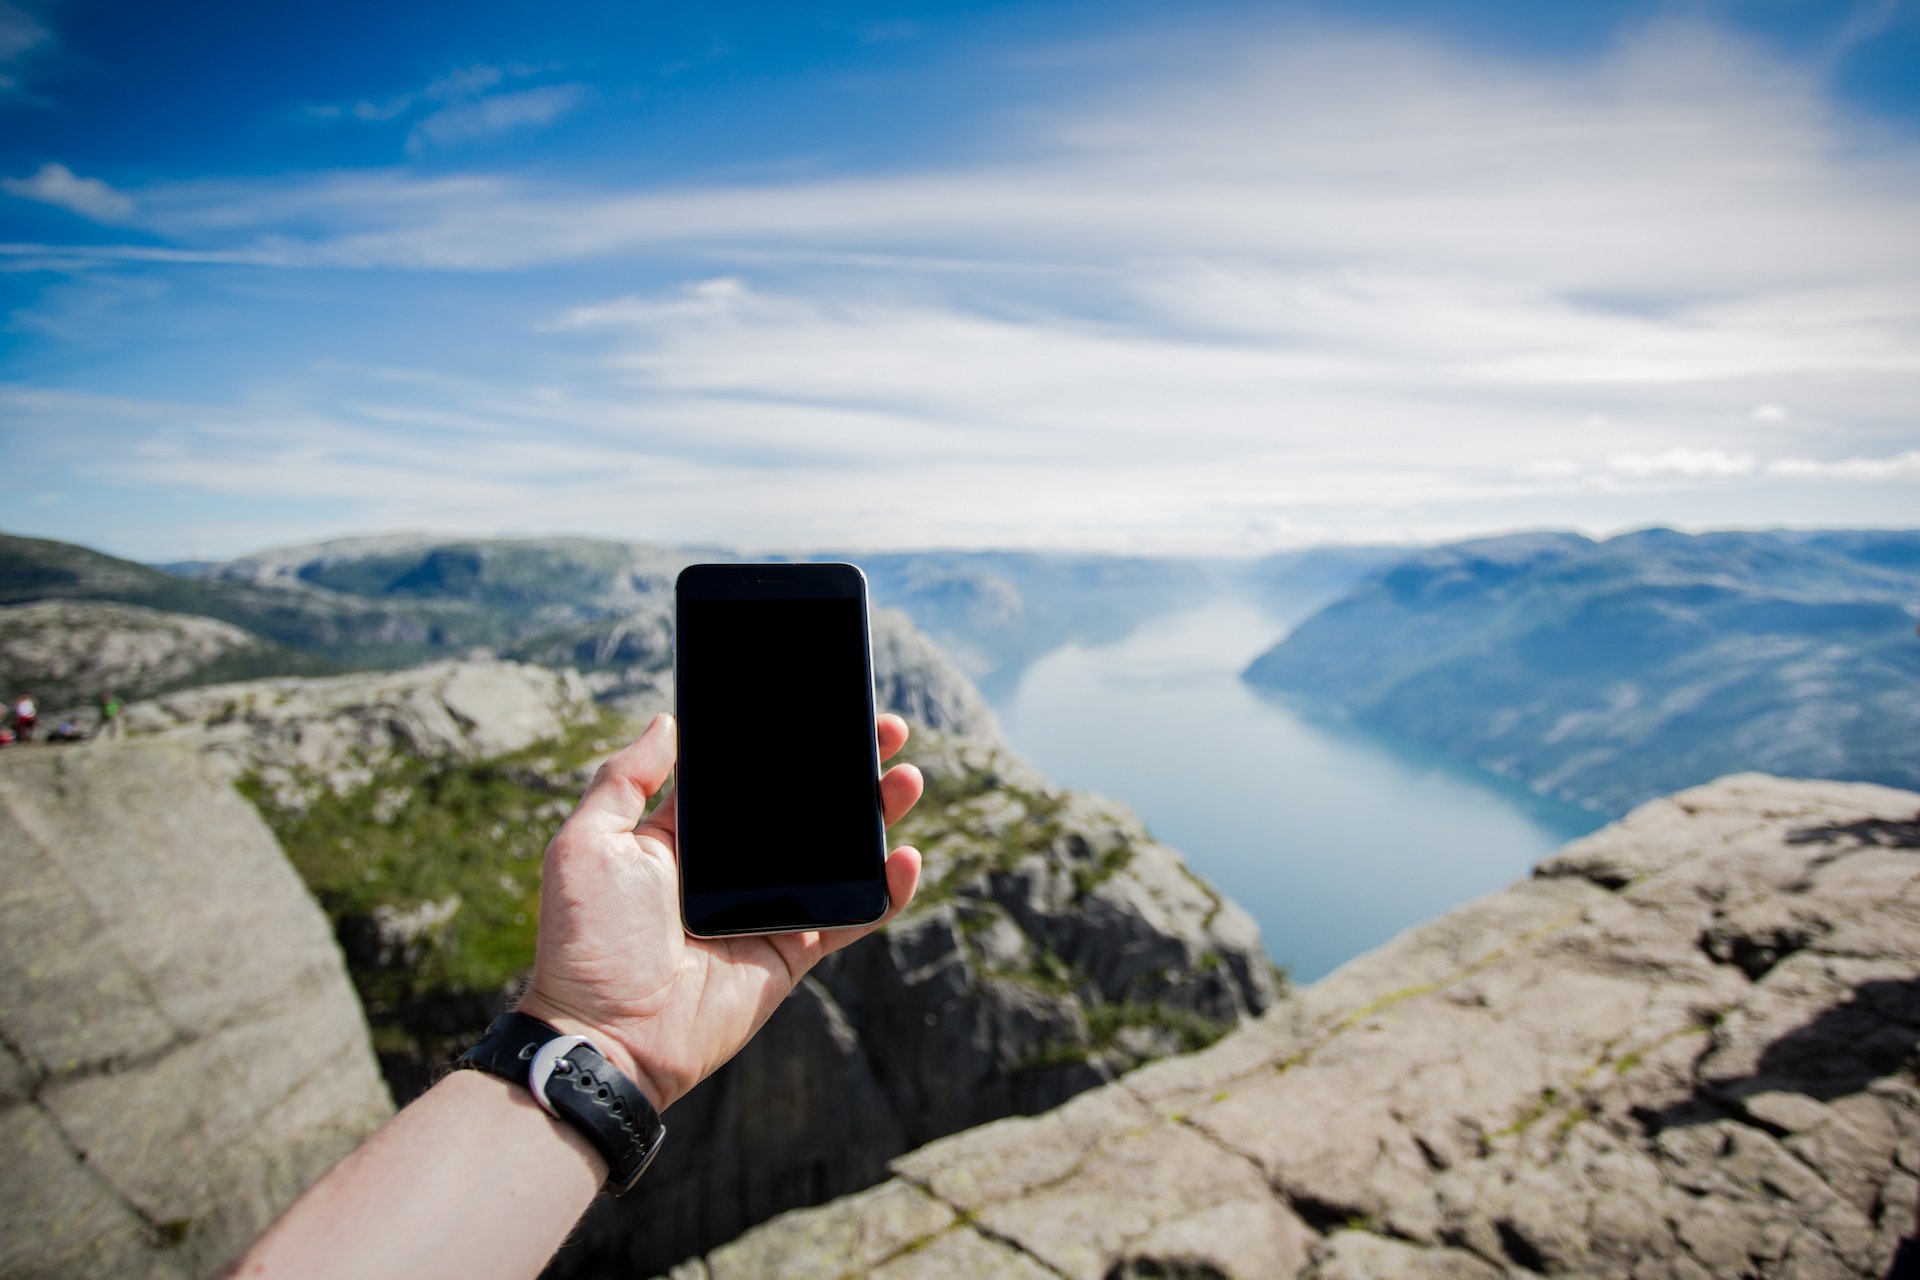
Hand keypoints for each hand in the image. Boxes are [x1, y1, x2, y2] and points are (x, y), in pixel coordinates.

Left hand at [514, 712, 923, 1111]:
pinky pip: (850, 917)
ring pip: (838, 854)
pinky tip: (906, 857)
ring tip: (906, 780)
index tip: (824, 708)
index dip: (788, 742)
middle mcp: (732, 869)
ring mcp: (768, 910)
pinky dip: (886, 892)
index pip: (749, 777)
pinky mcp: (793, 952)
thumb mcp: (587, 844)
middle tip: (884, 729)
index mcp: (686, 838)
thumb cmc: (587, 942)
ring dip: (877, 815)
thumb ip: (624, 780)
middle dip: (848, 767)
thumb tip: (668, 721)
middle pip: (805, 807)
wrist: (607, 1036)